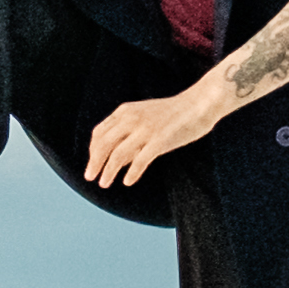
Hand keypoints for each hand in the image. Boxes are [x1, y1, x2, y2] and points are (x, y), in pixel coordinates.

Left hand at [80, 86, 211, 190]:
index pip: (99, 133)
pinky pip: (140, 160)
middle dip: (94, 162)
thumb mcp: (144, 117)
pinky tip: (127, 181)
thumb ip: (129, 135)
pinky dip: (132, 173)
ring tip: (104, 183)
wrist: (199, 104)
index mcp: (125, 111)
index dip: (92, 150)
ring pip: (118, 154)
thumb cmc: (173, 114)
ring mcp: (145, 129)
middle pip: (103, 144)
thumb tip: (117, 160)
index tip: (92, 163)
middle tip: (89, 177)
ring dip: (108, 171)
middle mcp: (131, 119)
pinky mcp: (160, 140)